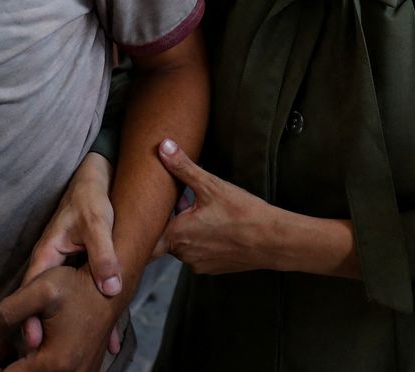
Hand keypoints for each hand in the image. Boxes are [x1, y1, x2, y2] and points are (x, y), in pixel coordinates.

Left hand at [0, 265, 117, 371]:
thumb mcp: (39, 289)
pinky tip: (32, 349)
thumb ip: (6, 313)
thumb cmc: (77, 285)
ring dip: (20, 368)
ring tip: (10, 346)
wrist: (110, 286)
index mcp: (54, 362)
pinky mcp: (86, 370)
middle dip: (3, 367)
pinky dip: (38, 368)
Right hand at [17, 153, 124, 355]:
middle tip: (56, 356)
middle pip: (44, 303)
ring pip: (64, 303)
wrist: (97, 179)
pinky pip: (83, 294)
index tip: (36, 341)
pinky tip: (110, 336)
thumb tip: (110, 286)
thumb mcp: (98, 223)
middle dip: (49, 330)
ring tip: (88, 354)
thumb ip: (103, 253)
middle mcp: (51, 264)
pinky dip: (94, 314)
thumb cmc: (92, 197)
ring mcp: (63, 268)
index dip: (30, 317)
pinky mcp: (79, 268)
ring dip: (73, 327)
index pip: (32, 292)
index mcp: (47, 254)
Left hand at [155, 138, 278, 275]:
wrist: (272, 240)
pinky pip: (199, 253)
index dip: (143, 226)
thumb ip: (183, 167)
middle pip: (165, 238)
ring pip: (183, 246)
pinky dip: (202, 241)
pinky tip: (215, 225)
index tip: (142, 214)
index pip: (146, 239)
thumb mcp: (210, 185)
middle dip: (171, 221)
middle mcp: (184, 255)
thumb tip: (163, 146)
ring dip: (186, 231)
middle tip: (179, 202)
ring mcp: (199, 264)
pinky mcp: (213, 268)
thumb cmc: (242, 213)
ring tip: (200, 211)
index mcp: (177, 235)